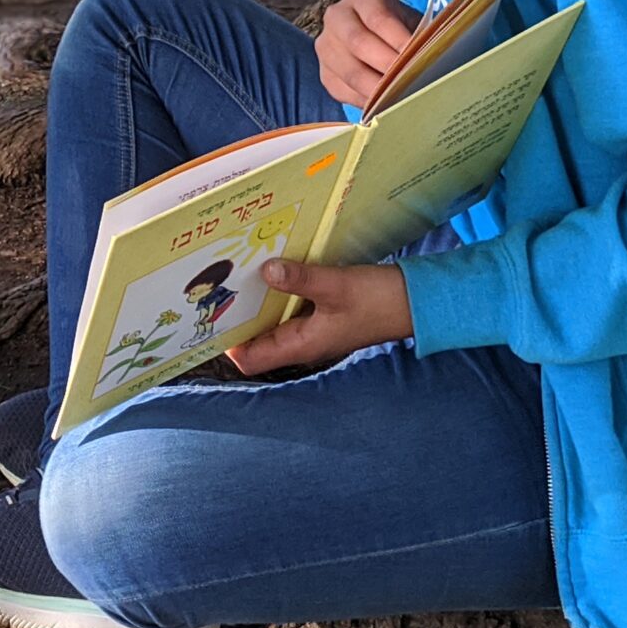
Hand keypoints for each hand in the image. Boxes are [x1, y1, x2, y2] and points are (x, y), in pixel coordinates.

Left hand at [226, 261, 412, 374]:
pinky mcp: (323, 313)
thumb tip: (266, 271)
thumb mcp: (337, 286)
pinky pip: (290, 306)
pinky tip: (270, 269)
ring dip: (257, 301)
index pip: (250, 359)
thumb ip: (301, 279)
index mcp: (301, 345)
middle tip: (217, 288)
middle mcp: (302, 342)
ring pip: (272, 320)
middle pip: (256, 338)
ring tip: (236, 274)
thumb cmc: (379, 300)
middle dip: (237, 316)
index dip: (228, 341)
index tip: (209, 316)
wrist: (417, 301)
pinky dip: (278, 292)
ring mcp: (313, 328)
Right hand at [315, 0, 422, 109]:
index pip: (378, 18)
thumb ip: (417, 36)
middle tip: (409, 80)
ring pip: (349, 71)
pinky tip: (384, 104)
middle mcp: (336, 16)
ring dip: (377, 88)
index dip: (399, 39)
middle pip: (358, 43)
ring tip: (400, 97)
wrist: (376, 36)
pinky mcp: (324, 73)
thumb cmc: (400, 28)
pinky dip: (365, 100)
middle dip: (387, 65)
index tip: (418, 57)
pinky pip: (343, 90)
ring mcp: (325, 46)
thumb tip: (425, 61)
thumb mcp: (410, 22)